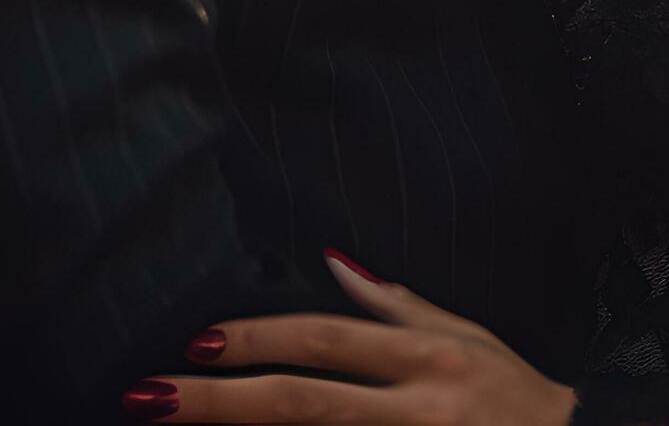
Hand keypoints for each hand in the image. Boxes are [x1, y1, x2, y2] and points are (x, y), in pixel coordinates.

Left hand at [123, 251, 573, 423]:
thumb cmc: (519, 398)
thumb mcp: (471, 339)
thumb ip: (397, 305)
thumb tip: (337, 260)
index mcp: (430, 356)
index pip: (328, 340)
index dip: (260, 338)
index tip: (195, 341)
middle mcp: (423, 408)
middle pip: (306, 403)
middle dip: (221, 401)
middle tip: (149, 396)